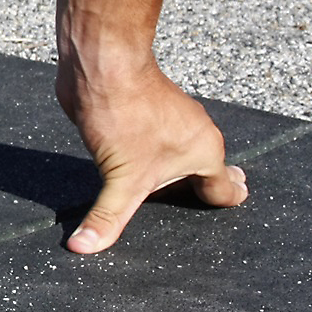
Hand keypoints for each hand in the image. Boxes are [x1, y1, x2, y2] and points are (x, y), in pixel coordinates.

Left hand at [56, 56, 249, 253]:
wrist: (100, 63)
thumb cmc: (124, 114)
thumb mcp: (121, 178)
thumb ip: (108, 217)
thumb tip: (83, 248)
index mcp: (204, 152)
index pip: (225, 190)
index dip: (225, 204)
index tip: (228, 213)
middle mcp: (193, 136)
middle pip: (203, 172)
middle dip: (199, 190)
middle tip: (196, 210)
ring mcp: (167, 122)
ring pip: (176, 154)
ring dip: (170, 173)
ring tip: (164, 196)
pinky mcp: (142, 113)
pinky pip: (152, 141)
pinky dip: (148, 157)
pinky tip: (133, 166)